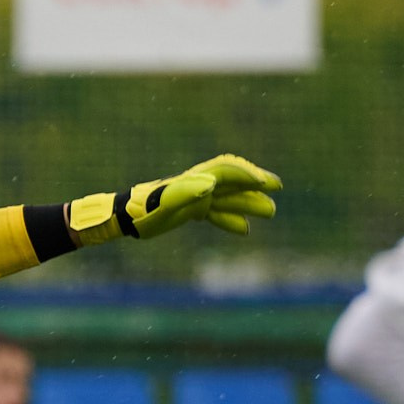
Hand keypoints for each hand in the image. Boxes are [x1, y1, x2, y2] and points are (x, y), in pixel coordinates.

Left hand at [69, 156, 281, 242]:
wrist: (125, 217)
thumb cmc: (143, 210)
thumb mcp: (164, 203)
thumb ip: (187, 192)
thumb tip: (210, 185)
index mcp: (195, 180)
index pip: (226, 172)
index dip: (247, 175)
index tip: (266, 182)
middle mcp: (198, 185)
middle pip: (233, 182)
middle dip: (255, 184)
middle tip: (278, 187)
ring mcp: (196, 198)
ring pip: (228, 199)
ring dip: (249, 204)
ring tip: (271, 211)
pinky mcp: (191, 211)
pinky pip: (216, 214)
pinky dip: (231, 221)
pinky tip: (245, 231)